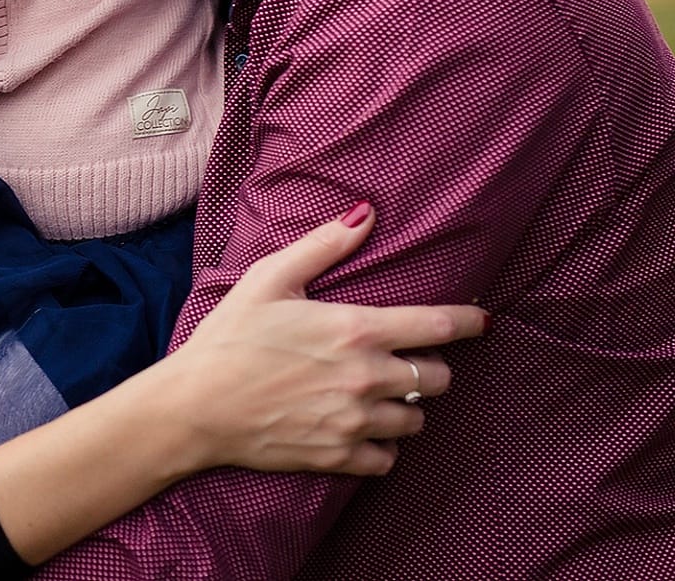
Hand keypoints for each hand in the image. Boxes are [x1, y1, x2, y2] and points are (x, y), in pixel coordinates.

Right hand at [165, 205, 485, 476]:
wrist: (193, 408)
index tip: (481, 320)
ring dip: (406, 406)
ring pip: (416, 420)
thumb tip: (365, 213)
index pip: (437, 326)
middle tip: (402, 358)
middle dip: (429, 366)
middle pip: (437, 378)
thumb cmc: (228, 338)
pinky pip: (388, 460)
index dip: (468, 322)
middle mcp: (365, 379)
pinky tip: (360, 428)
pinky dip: (382, 446)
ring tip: (378, 394)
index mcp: (354, 330)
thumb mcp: (269, 278)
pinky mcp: (338, 458)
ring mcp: (354, 423)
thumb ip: (323, 246)